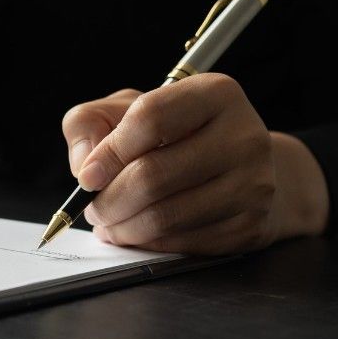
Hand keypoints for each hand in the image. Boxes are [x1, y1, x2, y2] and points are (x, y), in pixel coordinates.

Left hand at [61, 74, 327, 253]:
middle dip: (109, 200)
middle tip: (93, 208)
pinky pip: (182, 243)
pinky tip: (139, 233)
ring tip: (110, 223)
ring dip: (124, 227)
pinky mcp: (250, 225)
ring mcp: (252, 184)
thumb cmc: (180, 136)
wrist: (246, 170)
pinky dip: (149, 243)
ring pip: (165, 216)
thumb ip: (92, 122)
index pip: (150, 118)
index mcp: (215, 94)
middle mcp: (243, 136)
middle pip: (153, 175)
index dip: (109, 152)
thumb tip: (85, 165)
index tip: (88, 176)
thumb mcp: (132, 108)